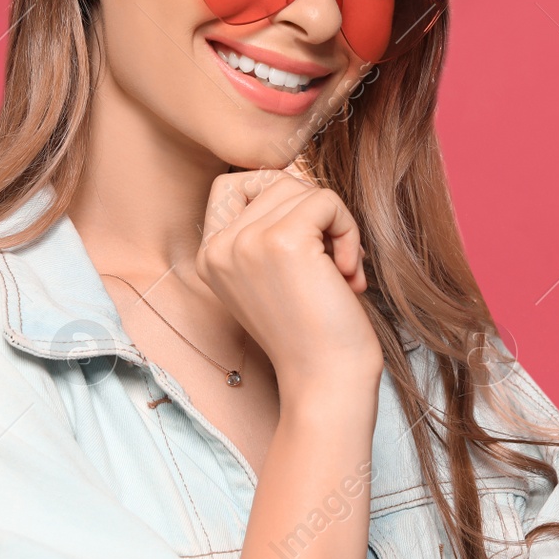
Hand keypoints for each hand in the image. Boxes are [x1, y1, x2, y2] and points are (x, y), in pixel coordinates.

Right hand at [195, 164, 382, 395]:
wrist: (326, 382)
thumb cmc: (313, 332)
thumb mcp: (274, 274)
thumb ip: (268, 228)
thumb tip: (295, 175)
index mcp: (209, 255)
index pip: (234, 183)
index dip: (278, 199)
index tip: (305, 246)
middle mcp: (218, 246)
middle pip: (275, 182)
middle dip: (314, 216)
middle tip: (333, 265)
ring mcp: (245, 241)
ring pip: (302, 188)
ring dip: (336, 225)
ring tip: (342, 271)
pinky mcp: (282, 240)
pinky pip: (326, 200)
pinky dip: (349, 230)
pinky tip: (349, 272)